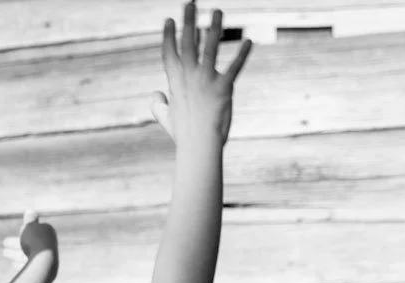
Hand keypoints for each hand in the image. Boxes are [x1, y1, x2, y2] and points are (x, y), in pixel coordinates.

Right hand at [2, 210, 58, 263]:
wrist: (42, 262)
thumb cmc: (34, 242)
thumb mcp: (29, 226)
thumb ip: (29, 219)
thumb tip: (30, 211)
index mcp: (48, 233)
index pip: (34, 230)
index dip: (23, 231)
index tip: (16, 232)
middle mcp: (49, 246)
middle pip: (29, 243)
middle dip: (16, 243)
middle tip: (4, 243)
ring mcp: (46, 259)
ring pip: (28, 254)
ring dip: (16, 253)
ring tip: (4, 253)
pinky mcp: (42, 271)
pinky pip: (29, 265)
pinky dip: (21, 263)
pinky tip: (14, 264)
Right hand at [151, 3, 252, 145]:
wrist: (198, 147)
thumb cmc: (183, 135)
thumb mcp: (165, 118)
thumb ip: (158, 106)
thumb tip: (156, 95)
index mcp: (175, 82)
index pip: (169, 52)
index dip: (168, 35)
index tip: (169, 19)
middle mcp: (189, 76)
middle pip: (187, 42)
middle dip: (189, 19)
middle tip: (190, 1)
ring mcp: (206, 80)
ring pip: (210, 47)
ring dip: (214, 27)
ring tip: (218, 11)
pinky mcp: (223, 88)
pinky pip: (234, 67)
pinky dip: (242, 54)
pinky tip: (249, 41)